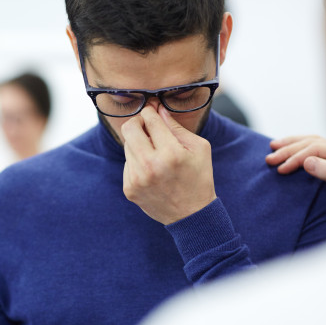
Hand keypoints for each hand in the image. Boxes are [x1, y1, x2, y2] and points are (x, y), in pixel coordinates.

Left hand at [122, 105, 216, 224]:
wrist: (191, 215)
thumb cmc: (198, 178)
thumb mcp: (199, 148)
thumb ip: (177, 127)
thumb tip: (158, 110)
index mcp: (171, 153)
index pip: (151, 120)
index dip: (151, 111)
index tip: (152, 109)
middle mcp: (150, 166)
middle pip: (130, 129)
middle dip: (138, 122)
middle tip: (146, 124)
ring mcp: (137, 179)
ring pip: (127, 146)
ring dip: (138, 143)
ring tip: (154, 152)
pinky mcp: (129, 189)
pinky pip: (127, 164)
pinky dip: (137, 161)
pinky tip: (151, 170)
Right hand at [266, 135, 325, 215]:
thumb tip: (307, 161)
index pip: (314, 149)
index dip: (295, 157)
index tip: (280, 169)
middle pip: (310, 142)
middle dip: (287, 150)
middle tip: (269, 159)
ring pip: (310, 141)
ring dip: (290, 144)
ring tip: (273, 147)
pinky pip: (312, 147)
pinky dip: (297, 147)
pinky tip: (288, 149)